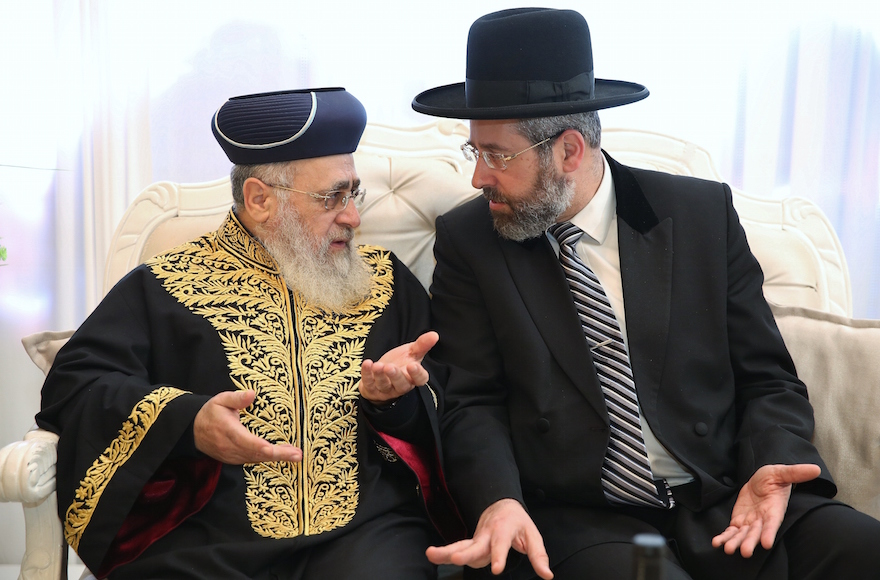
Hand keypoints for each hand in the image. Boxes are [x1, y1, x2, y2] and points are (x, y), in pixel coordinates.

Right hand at [193, 390, 301, 463]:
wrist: (193, 431)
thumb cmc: (210, 413)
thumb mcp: (221, 400)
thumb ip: (237, 398)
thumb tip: (252, 393)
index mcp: (229, 431)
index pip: (250, 442)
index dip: (266, 448)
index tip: (280, 449)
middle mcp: (231, 447)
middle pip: (257, 454)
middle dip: (279, 455)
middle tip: (298, 455)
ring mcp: (232, 455)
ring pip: (256, 458)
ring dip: (276, 458)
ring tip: (295, 455)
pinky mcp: (234, 459)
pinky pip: (252, 460)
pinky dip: (267, 458)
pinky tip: (280, 454)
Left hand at [359, 331, 438, 403]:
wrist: (381, 373)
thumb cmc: (400, 363)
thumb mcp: (411, 353)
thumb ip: (422, 345)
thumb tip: (435, 334)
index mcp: (413, 377)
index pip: (420, 379)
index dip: (417, 374)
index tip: (413, 365)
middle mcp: (401, 386)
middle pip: (401, 384)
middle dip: (395, 376)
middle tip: (390, 367)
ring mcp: (385, 389)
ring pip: (384, 385)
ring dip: (380, 375)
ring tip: (377, 365)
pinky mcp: (371, 389)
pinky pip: (369, 383)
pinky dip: (367, 374)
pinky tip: (367, 363)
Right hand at [426, 498, 552, 578]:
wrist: (501, 506)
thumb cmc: (518, 522)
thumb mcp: (532, 536)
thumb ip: (539, 556)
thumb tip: (547, 575)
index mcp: (504, 531)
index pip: (501, 545)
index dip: (498, 557)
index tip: (496, 569)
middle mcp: (487, 534)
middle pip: (475, 546)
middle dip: (465, 554)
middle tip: (456, 560)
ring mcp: (476, 539)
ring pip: (460, 546)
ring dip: (445, 551)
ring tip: (430, 554)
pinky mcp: (470, 544)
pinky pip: (458, 549)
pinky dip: (445, 553)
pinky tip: (434, 556)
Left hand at [712, 463, 820, 556]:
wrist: (760, 481)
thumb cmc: (773, 477)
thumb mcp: (781, 472)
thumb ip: (796, 472)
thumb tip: (816, 469)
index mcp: (774, 510)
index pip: (773, 523)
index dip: (770, 532)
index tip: (766, 544)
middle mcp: (763, 519)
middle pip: (756, 533)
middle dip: (750, 542)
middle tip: (745, 552)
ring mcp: (750, 522)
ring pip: (742, 535)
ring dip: (735, 542)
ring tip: (727, 549)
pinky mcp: (739, 521)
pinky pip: (732, 531)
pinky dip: (725, 537)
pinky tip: (717, 543)